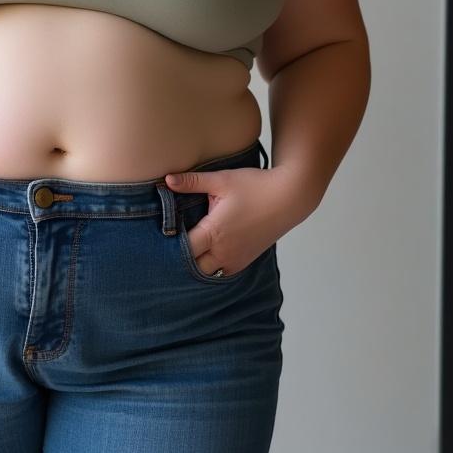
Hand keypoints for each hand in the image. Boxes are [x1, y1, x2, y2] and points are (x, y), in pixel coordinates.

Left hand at [163, 165, 309, 276]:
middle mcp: (225, 251)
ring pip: (209, 272)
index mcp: (214, 232)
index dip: (171, 244)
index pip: (183, 250)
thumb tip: (166, 180)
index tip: (162, 235)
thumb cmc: (255, 186)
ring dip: (198, 264)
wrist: (289, 197)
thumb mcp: (221, 180)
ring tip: (190, 248)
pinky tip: (208, 252)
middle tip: (172, 243)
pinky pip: (224, 272)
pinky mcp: (247, 260)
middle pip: (193, 267)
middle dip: (182, 258)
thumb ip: (192, 182)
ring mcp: (237, 259)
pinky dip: (213, 266)